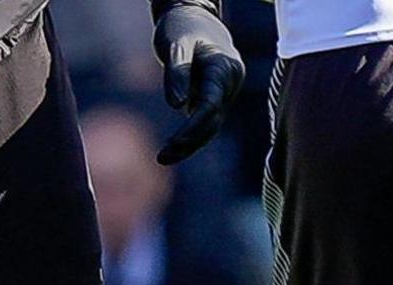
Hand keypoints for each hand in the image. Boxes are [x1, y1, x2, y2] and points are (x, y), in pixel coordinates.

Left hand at [153, 0, 244, 165]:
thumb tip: (177, 106)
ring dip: (189, 145)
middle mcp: (230, 83)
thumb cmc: (183, 28)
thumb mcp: (176, 45)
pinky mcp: (216, 98)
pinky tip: (172, 151)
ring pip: (211, 126)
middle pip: (213, 121)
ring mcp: (225, 92)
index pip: (211, 105)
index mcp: (224, 68)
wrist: (195, 18)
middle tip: (162, 158)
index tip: (175, 142)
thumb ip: (177, 73)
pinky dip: (191, 137)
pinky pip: (206, 122)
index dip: (194, 126)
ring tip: (163, 158)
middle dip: (189, 142)